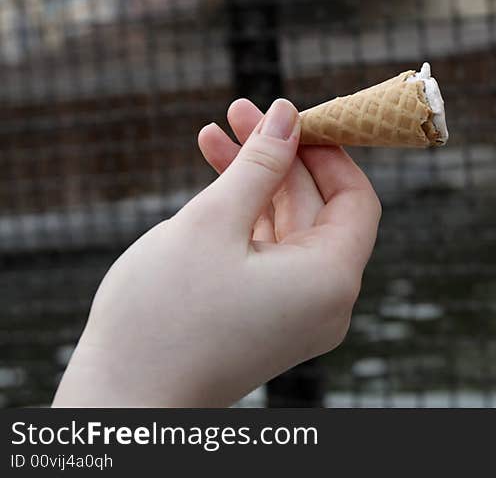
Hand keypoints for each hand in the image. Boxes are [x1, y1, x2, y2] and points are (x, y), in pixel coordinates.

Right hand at [53, 99, 380, 406]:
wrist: (121, 404)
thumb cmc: (163, 316)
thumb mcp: (212, 223)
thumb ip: (259, 165)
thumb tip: (288, 115)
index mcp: (331, 279)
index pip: (355, 199)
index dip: (328, 151)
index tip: (292, 117)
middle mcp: (326, 300)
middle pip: (317, 209)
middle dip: (278, 158)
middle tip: (239, 112)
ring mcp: (297, 313)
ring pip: (288, 228)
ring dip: (256, 182)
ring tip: (215, 134)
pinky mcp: (268, 318)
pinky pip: (270, 255)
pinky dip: (246, 218)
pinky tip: (214, 179)